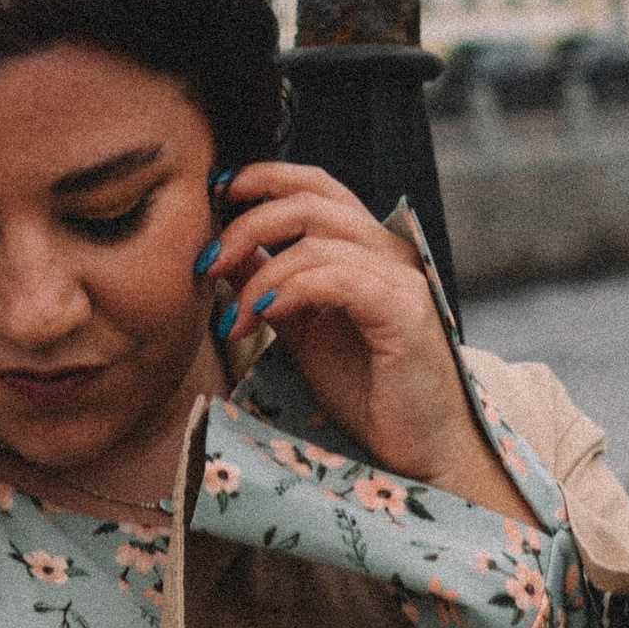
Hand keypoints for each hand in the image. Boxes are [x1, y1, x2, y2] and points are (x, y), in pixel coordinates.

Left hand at [201, 163, 525, 519]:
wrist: (420, 450)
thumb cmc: (369, 391)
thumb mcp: (304, 331)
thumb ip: (272, 285)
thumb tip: (228, 252)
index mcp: (367, 248)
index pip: (316, 186)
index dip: (264, 178)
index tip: (216, 194)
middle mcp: (390, 251)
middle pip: (311, 201)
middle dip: (248, 223)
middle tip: (208, 264)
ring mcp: (402, 278)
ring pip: (317, 240)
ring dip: (259, 275)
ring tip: (232, 319)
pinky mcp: (405, 311)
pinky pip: (338, 279)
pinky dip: (290, 290)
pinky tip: (260, 317)